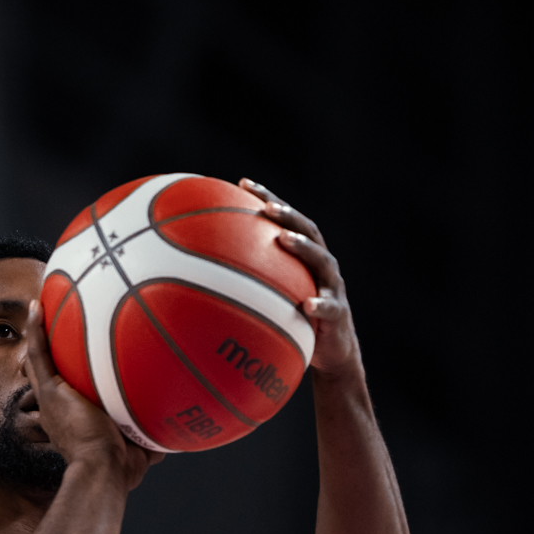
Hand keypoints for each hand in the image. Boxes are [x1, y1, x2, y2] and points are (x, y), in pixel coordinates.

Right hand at [23, 300, 164, 490]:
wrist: (104, 471)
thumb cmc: (120, 470)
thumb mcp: (140, 450)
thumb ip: (153, 436)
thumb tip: (177, 432)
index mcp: (73, 421)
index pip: (69, 392)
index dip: (70, 376)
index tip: (79, 362)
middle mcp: (57, 409)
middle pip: (48, 373)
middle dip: (50, 350)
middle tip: (53, 325)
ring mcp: (51, 399)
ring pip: (39, 360)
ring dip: (38, 333)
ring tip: (40, 307)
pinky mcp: (50, 392)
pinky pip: (40, 354)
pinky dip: (36, 330)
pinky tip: (37, 306)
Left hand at [239, 178, 361, 377]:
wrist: (332, 351)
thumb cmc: (294, 321)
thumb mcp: (270, 299)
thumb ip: (245, 284)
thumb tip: (196, 278)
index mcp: (304, 256)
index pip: (287, 220)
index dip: (268, 198)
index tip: (243, 183)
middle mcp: (321, 265)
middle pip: (308, 230)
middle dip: (287, 215)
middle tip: (266, 207)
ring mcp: (333, 287)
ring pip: (322, 261)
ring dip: (303, 247)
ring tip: (284, 239)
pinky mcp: (338, 314)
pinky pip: (329, 309)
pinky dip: (320, 305)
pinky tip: (308, 306)